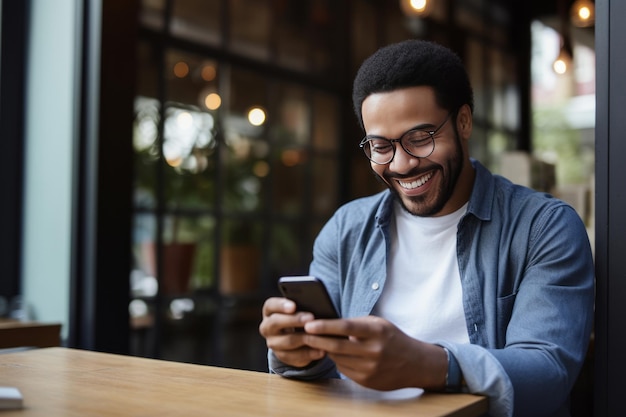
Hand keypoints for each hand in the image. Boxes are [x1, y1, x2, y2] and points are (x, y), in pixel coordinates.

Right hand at [258, 297, 326, 367]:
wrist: (296, 334)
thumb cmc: (298, 314)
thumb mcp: (298, 308)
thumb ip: (302, 304)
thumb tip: (314, 302)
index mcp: (269, 311)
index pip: (270, 305)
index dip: (281, 305)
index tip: (293, 306)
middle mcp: (267, 327)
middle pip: (276, 323)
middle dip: (294, 320)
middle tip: (311, 317)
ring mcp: (273, 343)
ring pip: (287, 341)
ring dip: (304, 338)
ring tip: (319, 335)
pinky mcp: (282, 356)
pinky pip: (294, 356)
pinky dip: (309, 353)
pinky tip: (321, 350)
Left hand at [302, 316, 447, 390]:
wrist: (416, 364)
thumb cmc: (393, 338)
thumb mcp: (379, 324)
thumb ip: (356, 324)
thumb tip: (328, 324)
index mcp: (376, 331)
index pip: (345, 327)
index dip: (325, 326)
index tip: (308, 324)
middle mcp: (373, 350)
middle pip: (337, 345)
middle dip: (316, 340)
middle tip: (302, 334)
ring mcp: (370, 368)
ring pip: (337, 358)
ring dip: (324, 350)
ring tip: (315, 341)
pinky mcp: (367, 381)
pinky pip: (343, 369)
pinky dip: (336, 360)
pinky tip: (334, 353)